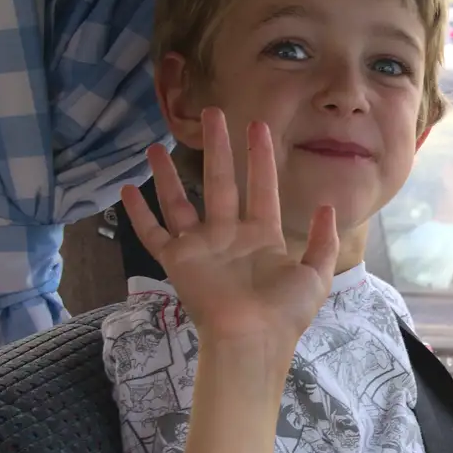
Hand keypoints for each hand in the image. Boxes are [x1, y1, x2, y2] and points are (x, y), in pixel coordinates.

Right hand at [120, 108, 338, 360]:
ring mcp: (201, 247)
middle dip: (217, 148)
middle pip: (220, 182)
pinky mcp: (178, 262)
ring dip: (168, 175)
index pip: (261, 188)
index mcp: (262, 236)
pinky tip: (126, 190)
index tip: (257, 126)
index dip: (259, 158)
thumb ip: (322, 241)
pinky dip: (139, 214)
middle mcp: (229, 236)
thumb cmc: (286, 313)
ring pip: (179, 202)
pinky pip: (153, 234)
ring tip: (155, 145)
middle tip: (211, 112)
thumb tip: (326, 207)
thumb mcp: (317, 274)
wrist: (253, 340)